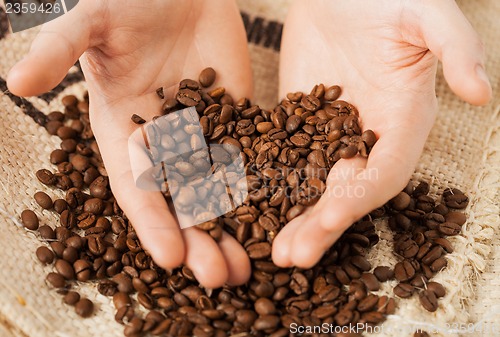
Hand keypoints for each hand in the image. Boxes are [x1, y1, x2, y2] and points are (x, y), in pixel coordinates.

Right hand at [8, 0, 252, 287]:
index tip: (171, 257)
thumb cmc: (129, 3)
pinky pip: (249, 162)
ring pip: (218, 193)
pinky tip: (276, 220)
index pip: (137, 187)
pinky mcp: (236, 122)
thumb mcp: (92, 23)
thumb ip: (60, 50)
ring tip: (249, 268)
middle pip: (181, 203)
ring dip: (232, 231)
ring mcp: (203, 136)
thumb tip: (16, 80)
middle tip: (219, 278)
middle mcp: (163, 144)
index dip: (152, 222)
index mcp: (124, 133)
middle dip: (199, 242)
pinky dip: (261, 193)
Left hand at [273, 0, 491, 267]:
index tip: (331, 218)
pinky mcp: (297, 120)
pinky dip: (269, 185)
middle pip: (345, 192)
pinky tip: (248, 207)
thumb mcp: (427, 15)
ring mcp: (328, 132)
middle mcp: (366, 136)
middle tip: (291, 258)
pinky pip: (282, 159)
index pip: (384, 171)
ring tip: (269, 252)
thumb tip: (482, 93)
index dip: (361, 197)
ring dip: (291, 218)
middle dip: (319, 226)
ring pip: (310, 185)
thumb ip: (455, 49)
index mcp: (402, 121)